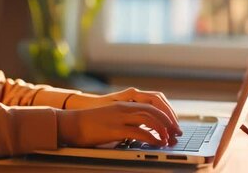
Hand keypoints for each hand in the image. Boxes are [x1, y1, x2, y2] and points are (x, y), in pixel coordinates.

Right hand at [64, 88, 180, 133]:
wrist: (70, 123)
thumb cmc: (89, 123)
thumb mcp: (110, 116)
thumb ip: (126, 120)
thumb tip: (141, 130)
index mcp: (124, 104)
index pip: (152, 103)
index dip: (165, 113)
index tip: (173, 124)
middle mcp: (123, 108)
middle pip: (154, 110)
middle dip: (168, 121)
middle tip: (176, 132)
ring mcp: (119, 118)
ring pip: (150, 119)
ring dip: (163, 130)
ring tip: (169, 139)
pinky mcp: (115, 130)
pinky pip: (140, 133)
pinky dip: (153, 138)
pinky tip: (158, 144)